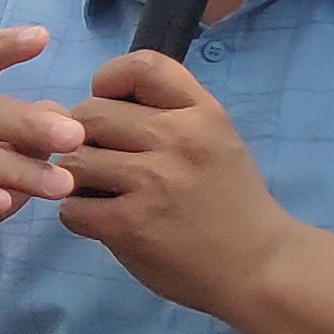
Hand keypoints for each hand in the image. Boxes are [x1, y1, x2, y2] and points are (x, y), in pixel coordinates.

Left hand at [52, 49, 299, 315]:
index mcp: (202, 113)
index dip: (110, 79)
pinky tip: (102, 220)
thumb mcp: (217, 139)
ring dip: (76, 177)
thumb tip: (102, 96)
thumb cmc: (231, 200)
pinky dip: (78, 215)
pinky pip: (72, 207)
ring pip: (74, 160)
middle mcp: (178, 140)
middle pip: (90, 113)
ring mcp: (153, 183)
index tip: (110, 103)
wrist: (261, 267)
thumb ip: (170, 111)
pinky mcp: (131, 225)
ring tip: (100, 191)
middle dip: (83, 135)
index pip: (140, 66)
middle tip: (101, 158)